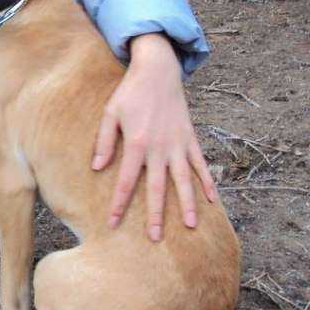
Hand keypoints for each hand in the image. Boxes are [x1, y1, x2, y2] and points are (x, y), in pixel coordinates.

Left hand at [92, 33, 216, 240]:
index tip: (113, 223)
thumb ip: (103, 141)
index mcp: (137, 143)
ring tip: (192, 226)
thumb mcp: (110, 113)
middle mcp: (160, 147)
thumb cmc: (129, 92)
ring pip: (184, 180)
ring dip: (188, 204)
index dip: (119, 203)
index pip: (127, 181)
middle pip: (158, 188)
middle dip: (156, 215)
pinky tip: (212, 199)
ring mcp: (178, 143)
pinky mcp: (190, 137)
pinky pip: (200, 163)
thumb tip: (96, 168)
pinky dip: (207, 181)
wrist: (157, 69)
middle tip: (155, 239)